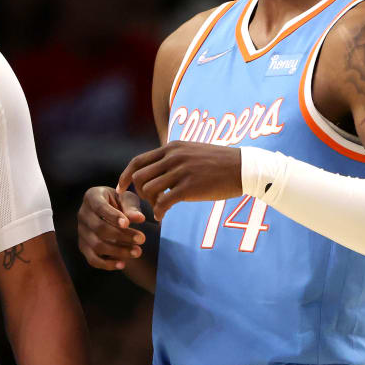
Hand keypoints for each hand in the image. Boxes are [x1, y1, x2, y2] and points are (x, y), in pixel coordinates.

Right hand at [77, 186, 147, 269]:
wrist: (110, 211)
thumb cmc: (120, 202)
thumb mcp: (127, 199)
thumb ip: (131, 208)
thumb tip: (139, 218)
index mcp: (92, 197)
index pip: (100, 207)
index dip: (113, 216)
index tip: (127, 223)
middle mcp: (82, 214)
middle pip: (99, 228)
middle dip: (121, 236)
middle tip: (142, 239)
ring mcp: (81, 232)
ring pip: (96, 245)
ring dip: (118, 251)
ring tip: (138, 252)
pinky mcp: (83, 246)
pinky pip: (92, 259)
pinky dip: (107, 264)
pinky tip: (123, 264)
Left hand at [118, 142, 242, 219]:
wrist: (244, 168)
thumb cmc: (219, 162)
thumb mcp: (193, 150)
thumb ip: (174, 156)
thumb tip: (159, 165)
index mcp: (172, 148)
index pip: (138, 161)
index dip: (125, 176)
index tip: (120, 188)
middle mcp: (173, 157)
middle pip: (140, 177)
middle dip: (139, 192)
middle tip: (149, 201)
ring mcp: (181, 172)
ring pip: (149, 190)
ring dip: (149, 203)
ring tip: (159, 207)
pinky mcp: (190, 187)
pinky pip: (164, 202)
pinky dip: (159, 212)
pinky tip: (162, 217)